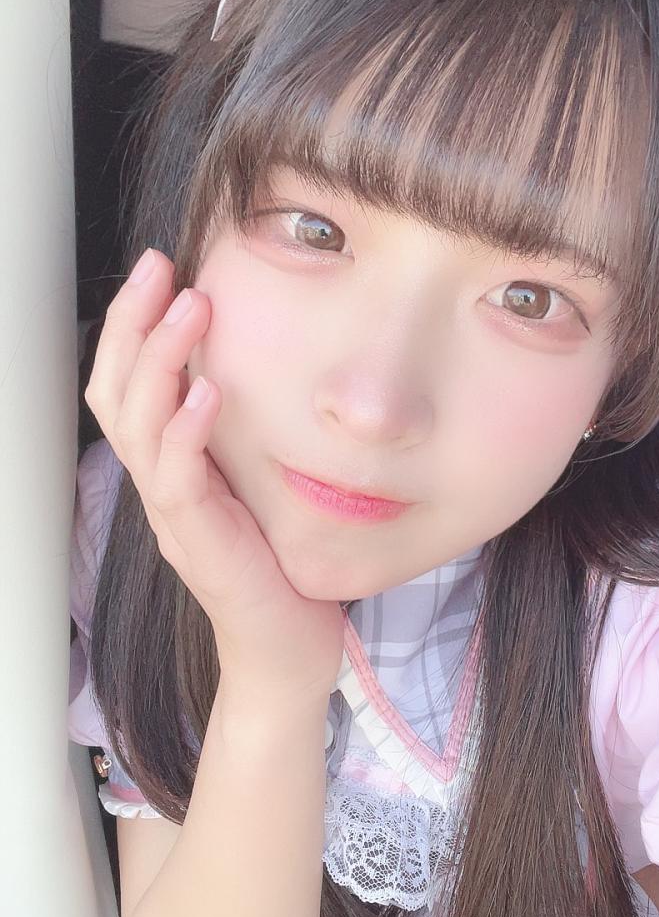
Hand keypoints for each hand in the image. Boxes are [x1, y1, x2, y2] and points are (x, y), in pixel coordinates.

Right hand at [84, 249, 344, 699]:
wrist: (286, 649)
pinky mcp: (199, 545)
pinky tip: (205, 393)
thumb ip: (241, 434)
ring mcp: (173, 516)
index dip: (131, 324)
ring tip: (191, 310)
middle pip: (115, 395)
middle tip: (160, 269)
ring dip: (160, 362)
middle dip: (130, 324)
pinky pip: (178, 482)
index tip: (160, 267)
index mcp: (169, 467)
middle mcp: (159, 486)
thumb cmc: (277, 562)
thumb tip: (256, 364)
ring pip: (138, 429)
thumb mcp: (256, 482)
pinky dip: (185, 433)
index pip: (127, 384)